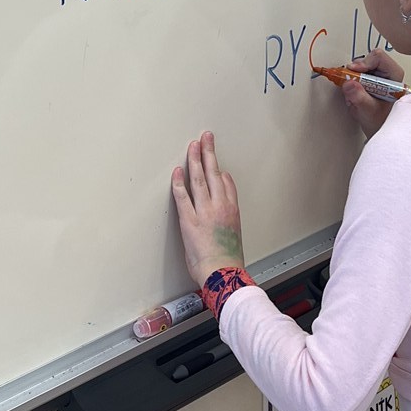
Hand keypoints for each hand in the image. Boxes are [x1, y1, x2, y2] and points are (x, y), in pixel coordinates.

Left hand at [172, 132, 244, 285]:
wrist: (223, 273)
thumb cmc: (227, 262)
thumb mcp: (233, 239)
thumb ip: (226, 226)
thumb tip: (218, 227)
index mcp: (232, 211)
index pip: (227, 184)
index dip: (221, 173)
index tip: (217, 167)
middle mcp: (220, 206)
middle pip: (214, 172)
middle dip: (209, 153)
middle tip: (206, 137)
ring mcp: (204, 210)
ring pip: (199, 178)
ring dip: (195, 159)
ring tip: (193, 145)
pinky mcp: (189, 219)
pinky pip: (182, 195)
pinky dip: (179, 182)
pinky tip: (177, 170)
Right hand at [340, 49, 405, 138]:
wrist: (377, 127)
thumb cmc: (380, 121)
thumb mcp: (369, 111)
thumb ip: (360, 98)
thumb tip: (349, 83)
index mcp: (394, 77)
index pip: (379, 58)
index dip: (364, 63)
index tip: (353, 71)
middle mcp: (388, 73)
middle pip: (369, 59)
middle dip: (356, 70)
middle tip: (350, 82)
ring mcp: (378, 75)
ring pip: (361, 64)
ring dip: (353, 76)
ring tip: (354, 91)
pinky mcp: (370, 78)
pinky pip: (357, 72)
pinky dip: (351, 79)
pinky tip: (354, 91)